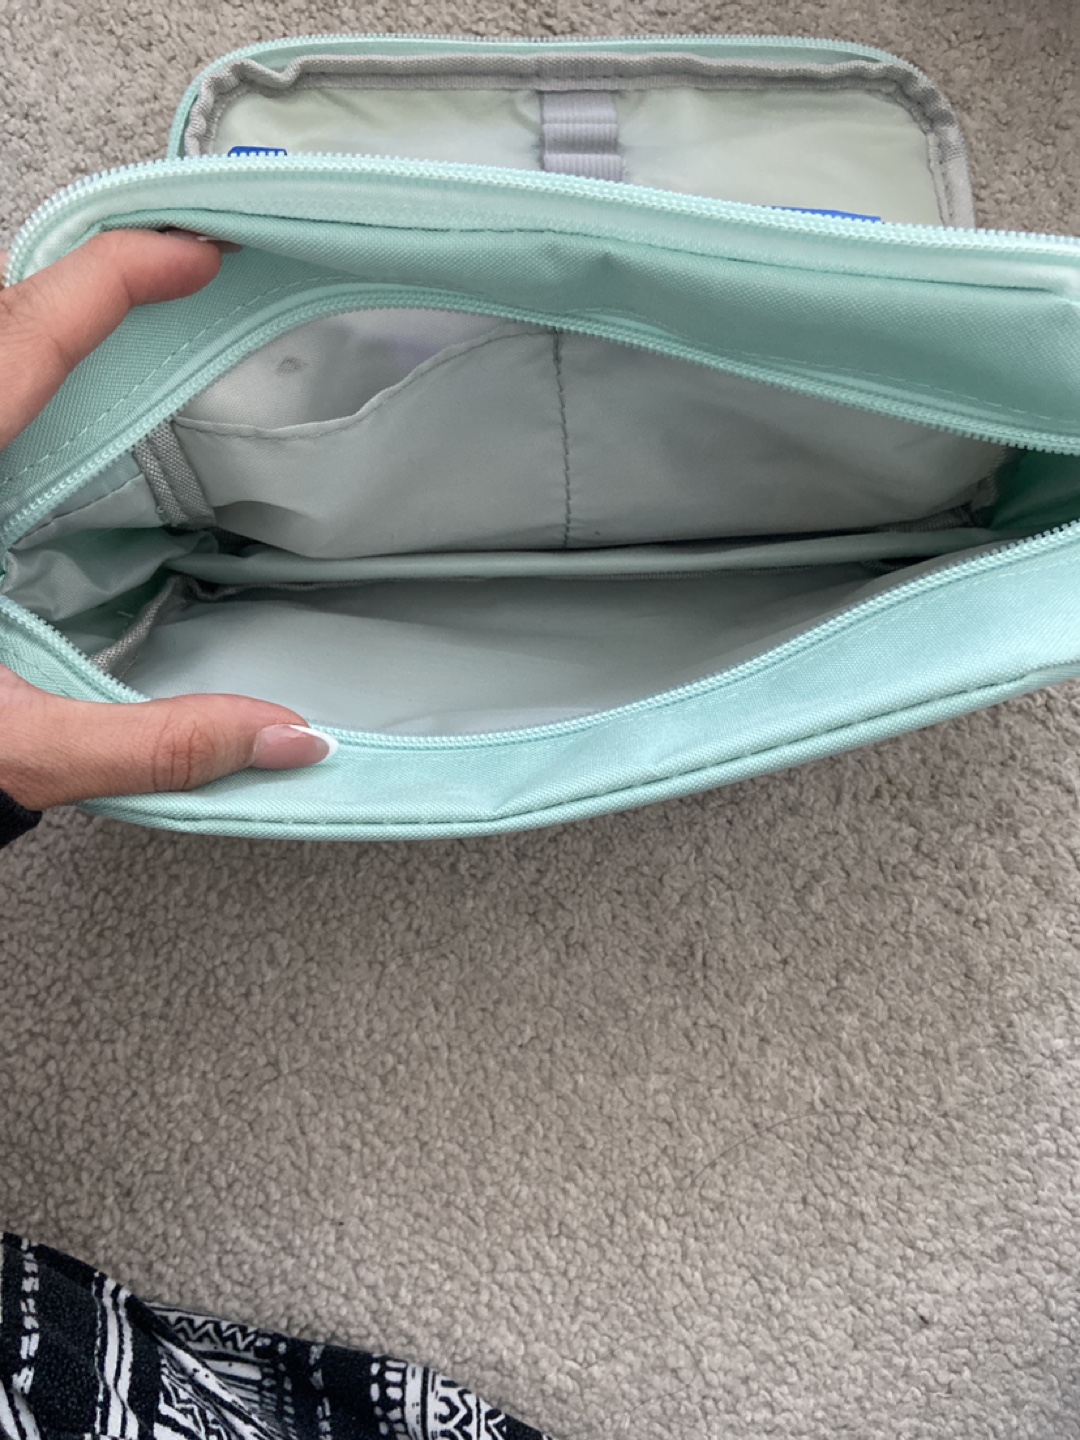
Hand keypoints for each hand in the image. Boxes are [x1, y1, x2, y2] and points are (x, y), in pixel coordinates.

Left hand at [0, 230, 333, 810]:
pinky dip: (19, 365)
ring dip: (46, 320)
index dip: (121, 276)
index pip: (30, 337)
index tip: (200, 255)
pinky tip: (53, 396)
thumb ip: (160, 745)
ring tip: (129, 318)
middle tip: (179, 272)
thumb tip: (290, 736)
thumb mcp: (24, 746)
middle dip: (91, 279)